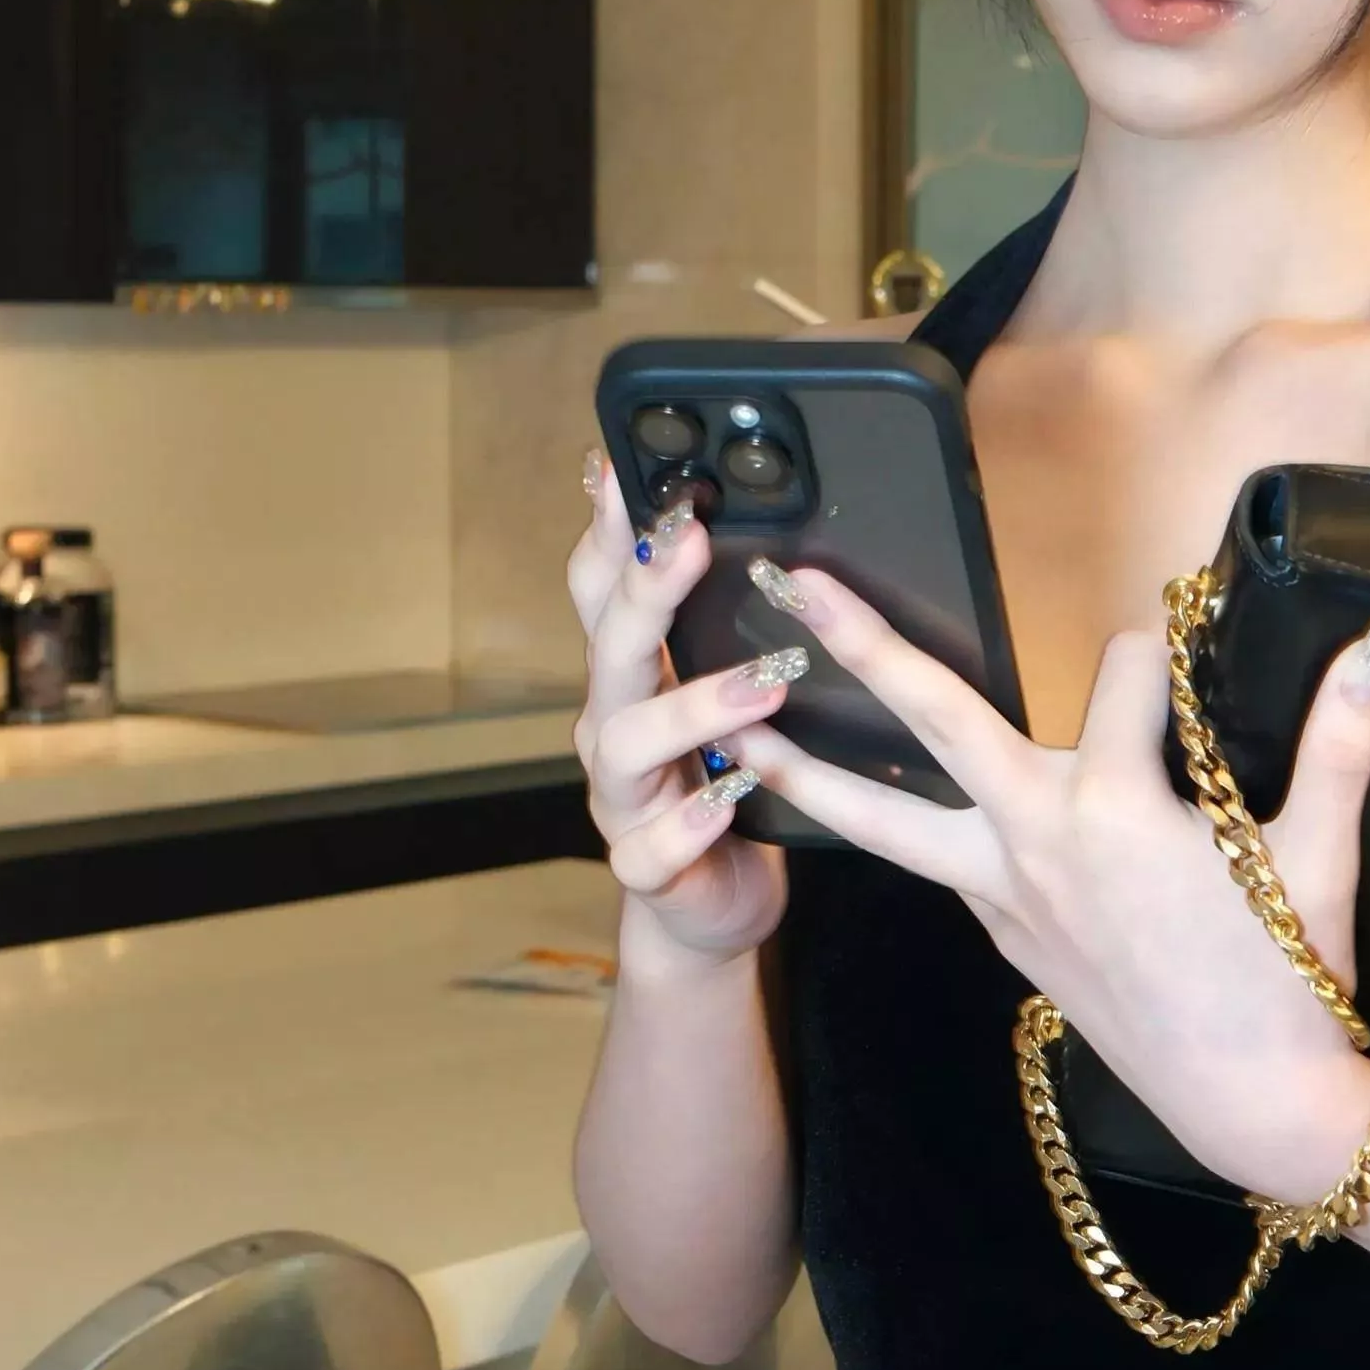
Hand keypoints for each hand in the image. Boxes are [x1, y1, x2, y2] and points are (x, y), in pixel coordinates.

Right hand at [566, 455, 799, 973]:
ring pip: (628, 743)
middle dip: (643, 591)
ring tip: (767, 683)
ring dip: (692, 706)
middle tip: (689, 541)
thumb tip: (754, 525)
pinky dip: (689, 822)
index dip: (608, 529)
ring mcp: (622, 798)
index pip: (603, 587)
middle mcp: (613, 725)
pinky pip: (653, 846)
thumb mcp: (723, 690)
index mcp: (634, 674)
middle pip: (610, 649)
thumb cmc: (728, 777)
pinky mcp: (648, 867)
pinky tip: (730, 798)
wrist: (711, 902)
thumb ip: (725, 621)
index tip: (622, 468)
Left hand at [731, 568, 1369, 1204]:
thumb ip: (1345, 735)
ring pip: (882, 818)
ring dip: (808, 768)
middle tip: (797, 579)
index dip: (1165, 651)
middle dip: (862, 642)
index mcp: (1115, 809)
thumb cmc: (1289, 982)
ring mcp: (1006, 895)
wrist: (1251, 1108)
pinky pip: (928, 865)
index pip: (1123, 672)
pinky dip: (887, 828)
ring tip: (739, 727)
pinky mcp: (1001, 935)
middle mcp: (1038, 841)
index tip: (1194, 649)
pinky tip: (867, 807)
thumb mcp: (1319, 853)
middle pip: (931, 717)